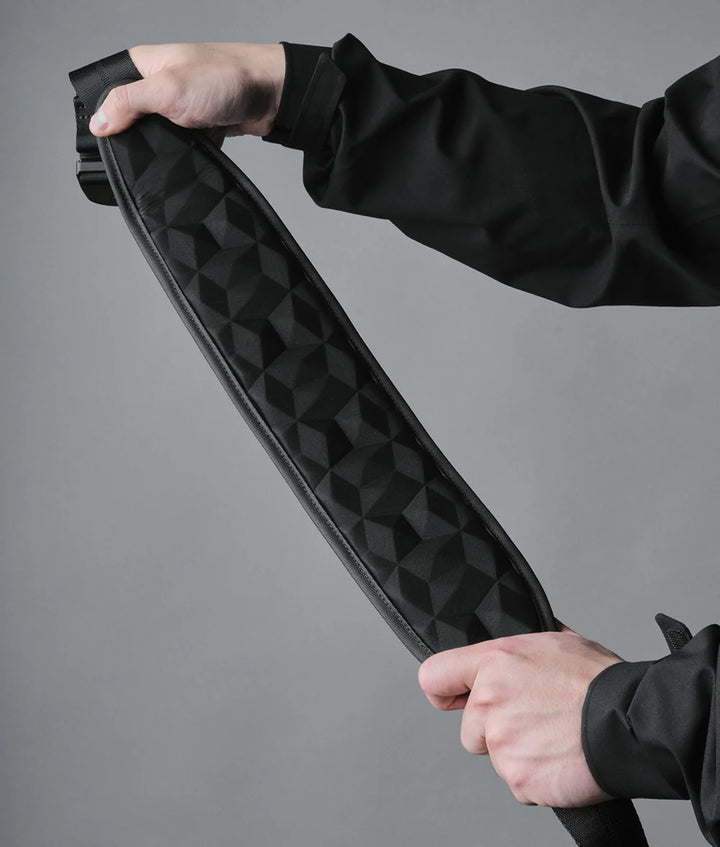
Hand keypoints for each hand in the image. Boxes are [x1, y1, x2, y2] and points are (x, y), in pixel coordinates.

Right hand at [88, 42, 285, 144]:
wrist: (271, 95)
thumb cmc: (226, 77)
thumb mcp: (167, 88)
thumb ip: (128, 103)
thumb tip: (98, 123)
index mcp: (144, 65)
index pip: (109, 92)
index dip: (107, 114)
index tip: (109, 136)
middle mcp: (160, 84)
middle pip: (133, 120)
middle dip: (140, 137)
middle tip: (150, 143)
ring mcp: (180, 107)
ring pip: (159, 137)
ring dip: (166, 147)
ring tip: (174, 146)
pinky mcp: (198, 127)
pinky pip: (182, 147)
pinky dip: (186, 153)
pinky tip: (190, 154)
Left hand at [417, 621, 623, 807]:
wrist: (632, 721)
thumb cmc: (599, 680)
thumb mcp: (555, 641)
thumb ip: (518, 651)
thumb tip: (511, 652)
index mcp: (494, 662)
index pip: (434, 677)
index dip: (445, 691)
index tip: (453, 699)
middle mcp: (489, 701)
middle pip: (469, 730)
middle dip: (495, 730)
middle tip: (536, 721)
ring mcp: (501, 742)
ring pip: (496, 757)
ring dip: (519, 754)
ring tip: (555, 737)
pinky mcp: (518, 778)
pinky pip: (518, 783)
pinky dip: (537, 777)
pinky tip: (561, 758)